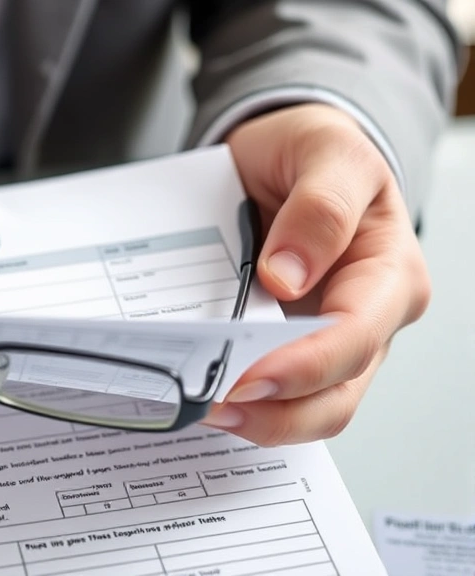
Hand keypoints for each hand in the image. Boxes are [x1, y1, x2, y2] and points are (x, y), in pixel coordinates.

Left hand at [201, 103, 430, 444]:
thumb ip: (320, 207)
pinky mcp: (290, 350)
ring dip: (257, 421)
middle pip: (334, 396)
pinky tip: (203, 398)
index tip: (248, 377)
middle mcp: (367, 320)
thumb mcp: (326, 152)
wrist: (288, 155)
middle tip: (212, 407)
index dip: (303, 366)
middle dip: (276, 413)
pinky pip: (274, 395)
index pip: (354, 337)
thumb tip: (289, 276)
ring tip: (202, 410)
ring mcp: (328, 343)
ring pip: (306, 411)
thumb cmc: (316, 154)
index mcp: (388, 274)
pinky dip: (242, 404)